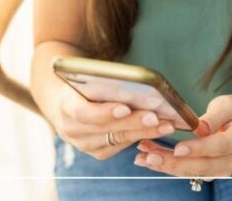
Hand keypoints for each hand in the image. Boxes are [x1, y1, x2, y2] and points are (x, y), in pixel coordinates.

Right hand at [54, 87, 176, 160]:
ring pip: (117, 139)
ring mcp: (84, 143)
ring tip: (166, 125)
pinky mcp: (97, 151)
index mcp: (65, 106)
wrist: (67, 102)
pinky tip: (157, 130)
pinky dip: (140, 137)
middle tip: (156, 117)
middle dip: (134, 123)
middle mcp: (71, 129)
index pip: (83, 113)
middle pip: (106, 128)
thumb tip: (139, 83)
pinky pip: (120, 146)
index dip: (105, 112)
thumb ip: (106, 83)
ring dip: (144, 132)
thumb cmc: (85, 84)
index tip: (125, 108)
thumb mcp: (88, 78)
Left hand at [134, 94, 231, 178]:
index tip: (178, 149)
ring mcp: (223, 169)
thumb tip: (199, 128)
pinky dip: (169, 165)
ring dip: (166, 165)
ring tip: (143, 155)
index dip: (199, 148)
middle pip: (203, 165)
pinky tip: (150, 156)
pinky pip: (188, 172)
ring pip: (193, 172)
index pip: (220, 146)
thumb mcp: (228, 104)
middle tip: (149, 155)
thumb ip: (214, 116)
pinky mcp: (211, 173)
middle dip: (174, 162)